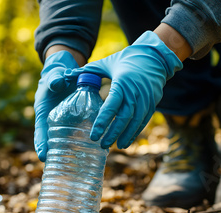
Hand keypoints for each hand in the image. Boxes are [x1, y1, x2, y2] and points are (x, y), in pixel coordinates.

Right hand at [34, 50, 78, 161]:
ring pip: (68, 140)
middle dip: (56, 153)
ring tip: (80, 163)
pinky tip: (97, 149)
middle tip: (61, 165)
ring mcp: (66, 123)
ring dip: (73, 151)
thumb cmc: (56, 75)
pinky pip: (81, 133)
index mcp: (44, 113)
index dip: (41, 144)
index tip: (43, 157)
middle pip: (53, 141)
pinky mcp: (78, 121)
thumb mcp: (53, 76)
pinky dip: (87, 141)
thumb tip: (57, 83)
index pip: (40, 131)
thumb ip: (55, 79)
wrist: (65, 73)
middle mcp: (54, 121)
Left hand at [68, 31, 182, 148]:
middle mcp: (135, 93)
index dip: (102, 121)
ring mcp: (146, 99)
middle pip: (124, 117)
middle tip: (102, 144)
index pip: (111, 106)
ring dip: (125, 135)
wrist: (154, 57)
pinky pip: (143, 121)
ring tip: (115, 146)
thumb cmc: (126, 60)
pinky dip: (135, 132)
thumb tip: (66, 76)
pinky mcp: (152, 104)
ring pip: (135, 122)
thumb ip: (87, 71)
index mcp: (122, 83)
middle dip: (113, 133)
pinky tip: (126, 141)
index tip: (94, 135)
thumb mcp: (106, 63)